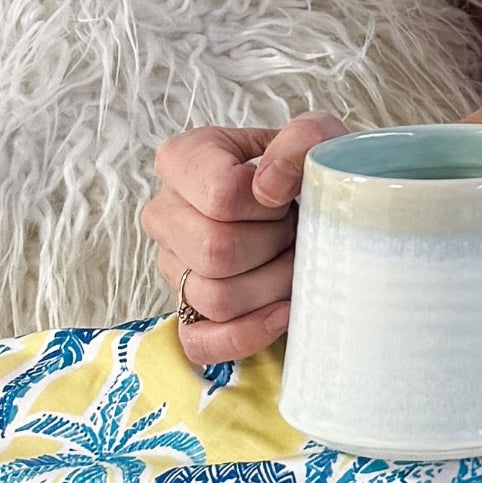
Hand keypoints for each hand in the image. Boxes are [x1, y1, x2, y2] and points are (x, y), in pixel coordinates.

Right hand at [140, 115, 346, 366]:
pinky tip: (283, 311)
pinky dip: (248, 333)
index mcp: (183, 160)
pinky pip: (200, 343)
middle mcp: (165, 213)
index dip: (267, 204)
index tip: (286, 196)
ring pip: (214, 297)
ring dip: (272, 285)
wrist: (316, 210)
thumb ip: (300, 140)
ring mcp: (170, 267)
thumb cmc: (307, 174)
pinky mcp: (186, 313)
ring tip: (293, 262)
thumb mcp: (316, 140)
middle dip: (272, 246)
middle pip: (215, 250)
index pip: (221, 194)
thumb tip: (268, 187)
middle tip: (294, 231)